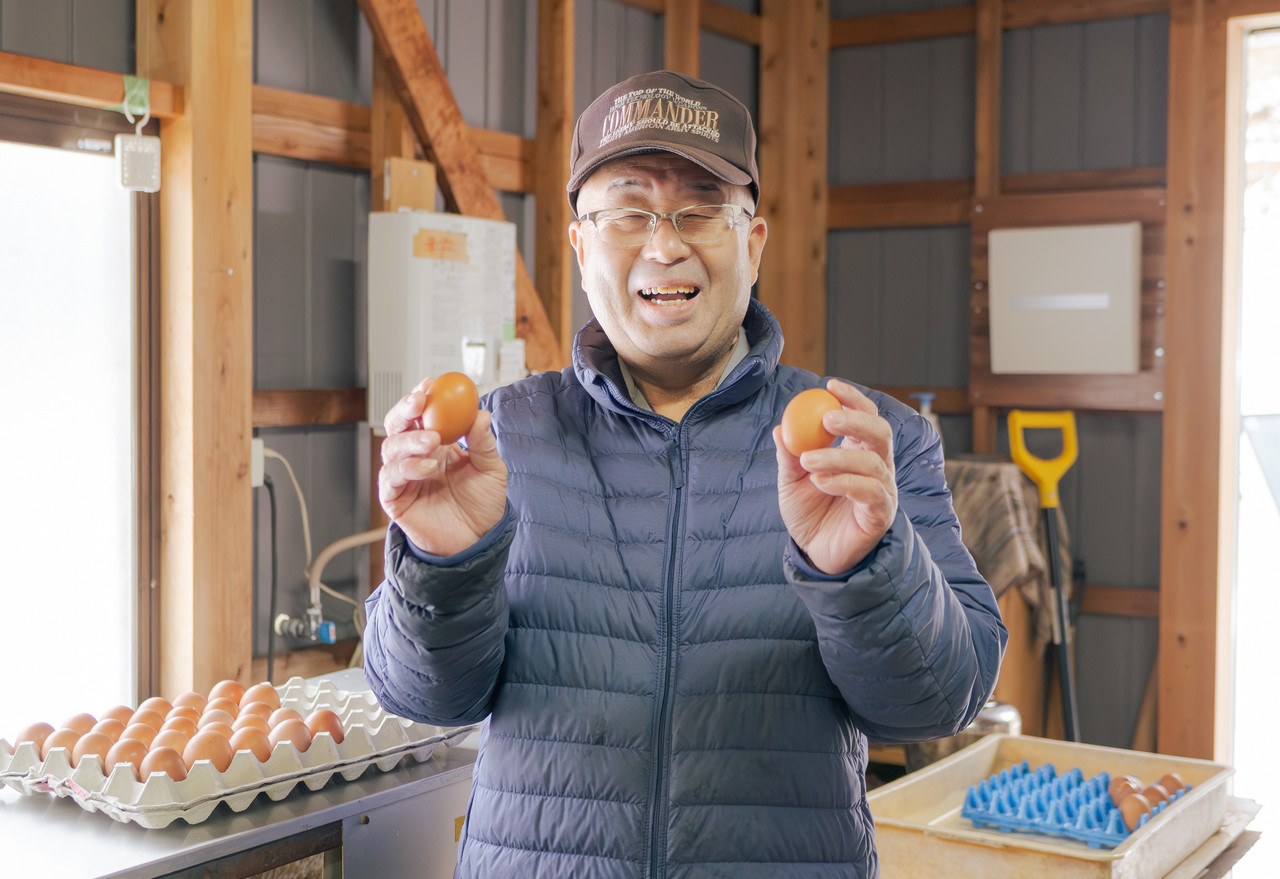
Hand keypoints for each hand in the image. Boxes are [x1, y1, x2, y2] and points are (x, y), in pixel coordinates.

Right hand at [379, 377, 508, 555]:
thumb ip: (484, 443)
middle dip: (405, 409)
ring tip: (433, 441)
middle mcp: (416, 456)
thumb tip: (481, 414)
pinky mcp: (395, 499)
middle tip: (420, 402)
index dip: (422, 396)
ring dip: (410, 439)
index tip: (431, 384)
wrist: (476, 541)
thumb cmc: (482, 504)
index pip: (422, 413)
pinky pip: (391, 478)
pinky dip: (407, 468)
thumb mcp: (492, 469)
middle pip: (398, 424)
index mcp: (437, 443)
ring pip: (390, 448)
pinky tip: (428, 467)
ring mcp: (403, 477)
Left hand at [775, 380, 897, 574]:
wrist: (815, 553)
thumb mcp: (791, 482)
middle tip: (827, 417)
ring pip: (872, 462)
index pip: (865, 415)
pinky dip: (844, 482)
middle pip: (880, 432)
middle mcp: (877, 467)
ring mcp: (883, 490)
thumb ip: (789, 456)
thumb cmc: (809, 512)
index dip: (853, 398)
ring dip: (837, 456)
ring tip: (808, 461)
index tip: (830, 385)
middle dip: (856, 420)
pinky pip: (870, 491)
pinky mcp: (881, 514)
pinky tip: (821, 482)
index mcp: (859, 451)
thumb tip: (780, 427)